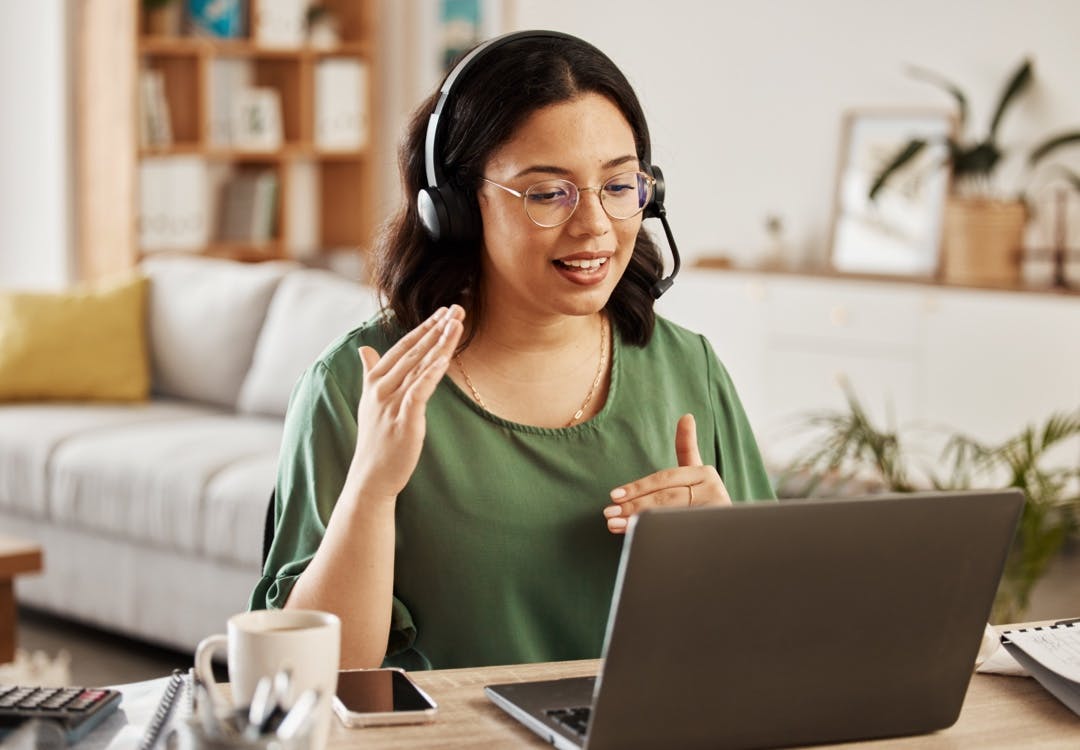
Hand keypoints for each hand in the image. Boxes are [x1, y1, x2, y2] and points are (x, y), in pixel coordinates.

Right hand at [348, 305, 463, 502]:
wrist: (371, 475)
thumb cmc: (375, 438)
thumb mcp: (369, 401)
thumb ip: (369, 372)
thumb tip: (363, 348)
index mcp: (375, 380)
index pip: (403, 347)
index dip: (424, 328)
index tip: (442, 312)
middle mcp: (381, 387)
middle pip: (414, 351)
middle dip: (437, 329)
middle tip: (458, 308)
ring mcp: (392, 403)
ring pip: (419, 366)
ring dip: (440, 343)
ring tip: (457, 323)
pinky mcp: (404, 420)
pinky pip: (419, 391)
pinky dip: (431, 373)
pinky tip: (443, 359)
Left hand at [603, 413, 731, 533]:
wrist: (733, 534)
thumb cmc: (706, 501)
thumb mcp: (696, 474)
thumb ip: (687, 448)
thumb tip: (686, 416)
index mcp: (705, 473)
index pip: (664, 479)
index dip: (637, 487)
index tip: (613, 494)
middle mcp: (714, 490)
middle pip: (665, 498)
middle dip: (633, 506)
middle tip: (608, 512)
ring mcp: (716, 512)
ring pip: (669, 517)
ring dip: (638, 522)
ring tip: (614, 524)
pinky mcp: (715, 531)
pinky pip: (678, 533)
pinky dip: (655, 536)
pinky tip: (635, 538)